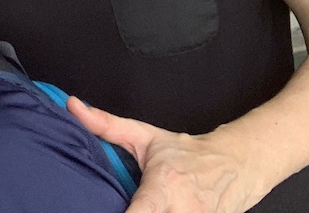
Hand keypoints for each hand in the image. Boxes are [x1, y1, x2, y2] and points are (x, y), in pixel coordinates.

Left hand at [67, 97, 264, 212]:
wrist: (236, 165)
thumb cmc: (184, 153)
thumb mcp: (144, 137)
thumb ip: (106, 125)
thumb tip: (71, 105)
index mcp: (164, 187)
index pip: (142, 212)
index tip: (107, 211)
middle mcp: (182, 211)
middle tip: (111, 206)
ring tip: (129, 207)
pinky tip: (154, 212)